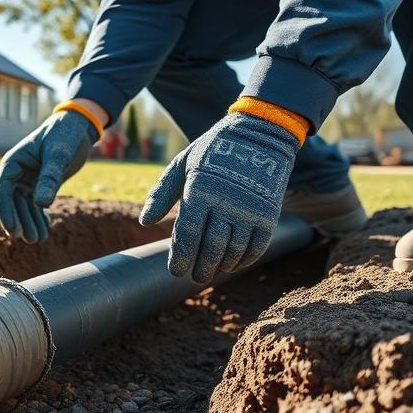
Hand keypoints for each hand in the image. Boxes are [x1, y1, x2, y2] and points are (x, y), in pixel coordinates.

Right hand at [0, 108, 98, 242]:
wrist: (79, 128)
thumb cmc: (65, 135)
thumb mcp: (59, 154)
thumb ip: (50, 178)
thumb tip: (41, 205)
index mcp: (13, 162)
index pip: (2, 190)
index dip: (5, 211)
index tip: (13, 229)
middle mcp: (17, 173)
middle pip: (11, 202)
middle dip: (19, 221)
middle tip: (29, 238)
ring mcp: (27, 180)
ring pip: (23, 206)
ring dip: (29, 222)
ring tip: (39, 239)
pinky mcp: (40, 185)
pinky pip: (35, 205)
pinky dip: (38, 218)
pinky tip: (45, 230)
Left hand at [139, 113, 300, 283]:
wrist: (258, 136)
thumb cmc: (212, 152)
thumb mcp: (181, 165)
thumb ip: (161, 193)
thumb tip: (144, 222)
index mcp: (199, 192)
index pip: (186, 235)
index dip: (180, 258)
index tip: (176, 272)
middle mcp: (224, 203)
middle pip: (210, 249)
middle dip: (200, 268)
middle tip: (195, 277)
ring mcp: (248, 210)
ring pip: (233, 251)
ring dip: (221, 266)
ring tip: (212, 271)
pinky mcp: (268, 214)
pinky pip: (256, 248)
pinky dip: (244, 261)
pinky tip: (233, 264)